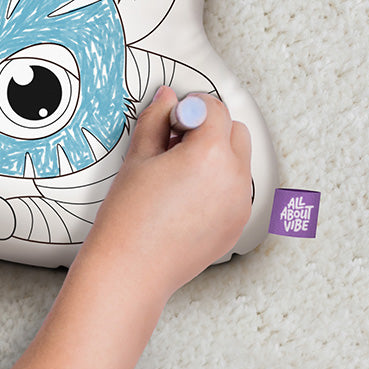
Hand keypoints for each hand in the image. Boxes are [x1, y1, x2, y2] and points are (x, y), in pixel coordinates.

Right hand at [79, 86, 252, 298]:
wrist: (130, 270)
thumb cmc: (128, 217)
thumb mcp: (138, 158)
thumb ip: (156, 120)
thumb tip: (167, 97)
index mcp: (209, 154)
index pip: (213, 109)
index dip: (190, 107)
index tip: (171, 117)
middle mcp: (233, 178)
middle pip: (235, 131)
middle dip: (209, 129)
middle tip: (173, 144)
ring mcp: (239, 204)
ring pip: (238, 161)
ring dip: (215, 156)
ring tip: (177, 174)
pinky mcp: (237, 225)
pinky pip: (235, 190)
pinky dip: (217, 184)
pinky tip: (184, 198)